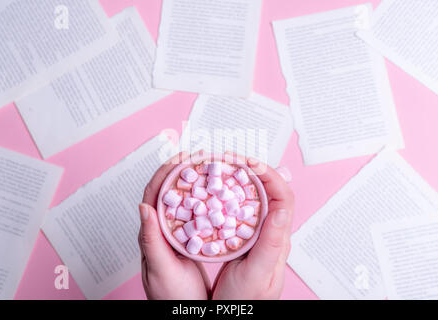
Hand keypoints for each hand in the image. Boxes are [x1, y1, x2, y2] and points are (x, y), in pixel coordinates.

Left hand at [138, 151, 210, 299]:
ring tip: (210, 168)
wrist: (186, 314)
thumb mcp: (160, 268)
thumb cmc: (169, 297)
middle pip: (170, 191)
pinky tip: (218, 195)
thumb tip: (143, 206)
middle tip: (201, 156)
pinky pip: (197, 214)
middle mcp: (162, 230)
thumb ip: (151, 240)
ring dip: (195, 182)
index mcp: (151, 233)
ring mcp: (177, 234)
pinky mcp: (191, 241)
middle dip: (183, 170)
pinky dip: (206, 200)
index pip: (153, 194)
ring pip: (184, 200)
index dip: (166, 172)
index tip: (182, 156)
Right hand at [212, 154, 293, 299]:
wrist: (233, 315)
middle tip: (228, 159)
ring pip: (252, 199)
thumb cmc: (248, 300)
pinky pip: (238, 210)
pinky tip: (213, 192)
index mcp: (278, 238)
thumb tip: (282, 208)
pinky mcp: (241, 238)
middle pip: (267, 192)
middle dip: (250, 170)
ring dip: (238, 180)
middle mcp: (269, 233)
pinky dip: (227, 196)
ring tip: (220, 169)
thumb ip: (271, 243)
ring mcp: (255, 235)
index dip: (268, 174)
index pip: (283, 196)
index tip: (246, 162)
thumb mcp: (259, 273)